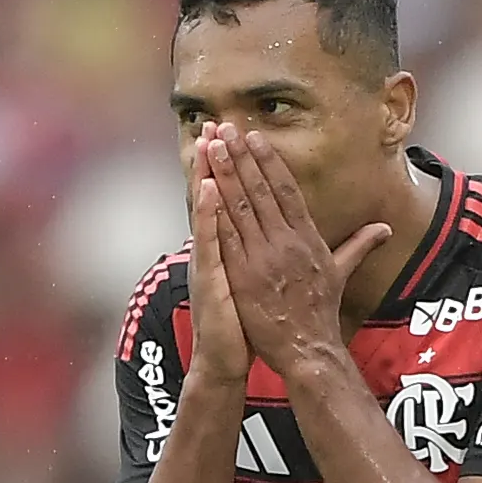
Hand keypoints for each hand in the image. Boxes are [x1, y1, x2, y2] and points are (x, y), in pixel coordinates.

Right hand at [184, 122, 250, 388]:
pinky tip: (207, 188)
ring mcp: (208, 260)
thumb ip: (266, 257)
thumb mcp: (257, 284)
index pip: (229, 199)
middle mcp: (214, 248)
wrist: (225, 358)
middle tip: (214, 124)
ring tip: (206, 143)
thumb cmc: (244, 324)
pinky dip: (206, 213)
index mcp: (229, 247)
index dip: (232, 167)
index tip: (234, 136)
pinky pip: (207, 239)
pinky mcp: (207, 276)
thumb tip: (276, 239)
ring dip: (204, 174)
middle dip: (215, 159)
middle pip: (214, 195)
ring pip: (206, 210)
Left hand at [208, 130, 390, 378]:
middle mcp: (287, 242)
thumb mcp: (342, 273)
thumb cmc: (321, 312)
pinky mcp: (244, 275)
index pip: (286, 190)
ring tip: (210, 147)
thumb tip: (385, 228)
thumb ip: (359, 245)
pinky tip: (202, 190)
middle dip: (241, 157)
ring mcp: (264, 258)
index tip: (254, 137)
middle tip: (226, 129)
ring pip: (240, 207)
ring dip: (223, 174)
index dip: (268, 161)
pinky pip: (227, 237)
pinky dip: (214, 211)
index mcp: (307, 237)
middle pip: (260, 190)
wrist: (308, 348)